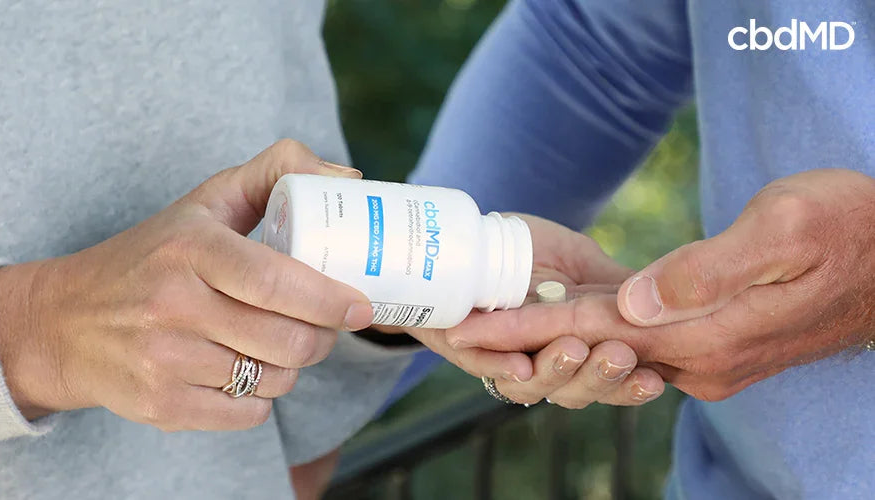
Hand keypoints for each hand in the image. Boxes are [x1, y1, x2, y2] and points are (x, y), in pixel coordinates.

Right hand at [0, 139, 373, 429]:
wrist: (64, 322)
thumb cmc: (152, 256)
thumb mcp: (204, 203)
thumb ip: (274, 174)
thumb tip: (349, 180)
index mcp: (189, 248)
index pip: (274, 280)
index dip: (328, 299)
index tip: (360, 306)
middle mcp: (172, 305)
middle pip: (286, 340)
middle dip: (322, 338)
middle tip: (324, 326)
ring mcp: (163, 361)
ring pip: (272, 379)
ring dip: (292, 367)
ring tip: (281, 344)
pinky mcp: (160, 405)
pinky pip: (247, 414)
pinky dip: (261, 398)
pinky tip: (246, 372)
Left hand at [408, 214, 664, 407]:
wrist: (470, 235)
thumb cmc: (528, 248)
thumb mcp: (580, 262)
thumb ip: (616, 285)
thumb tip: (665, 304)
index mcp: (580, 347)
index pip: (611, 380)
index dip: (631, 386)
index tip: (654, 379)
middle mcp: (545, 363)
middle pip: (577, 391)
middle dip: (599, 378)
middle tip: (618, 356)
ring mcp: (505, 358)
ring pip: (532, 386)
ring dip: (556, 371)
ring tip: (573, 350)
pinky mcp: (466, 349)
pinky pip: (483, 367)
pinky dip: (501, 368)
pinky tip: (521, 366)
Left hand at [447, 169, 874, 400]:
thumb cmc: (849, 228)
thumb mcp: (784, 232)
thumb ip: (705, 273)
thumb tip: (631, 305)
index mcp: (705, 336)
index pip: (591, 330)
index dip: (525, 328)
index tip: (466, 331)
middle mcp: (699, 360)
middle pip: (591, 350)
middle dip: (525, 341)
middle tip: (460, 331)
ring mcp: (709, 360)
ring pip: (613, 350)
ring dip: (557, 339)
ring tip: (497, 325)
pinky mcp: (717, 347)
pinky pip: (641, 343)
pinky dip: (598, 332)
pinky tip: (568, 317)